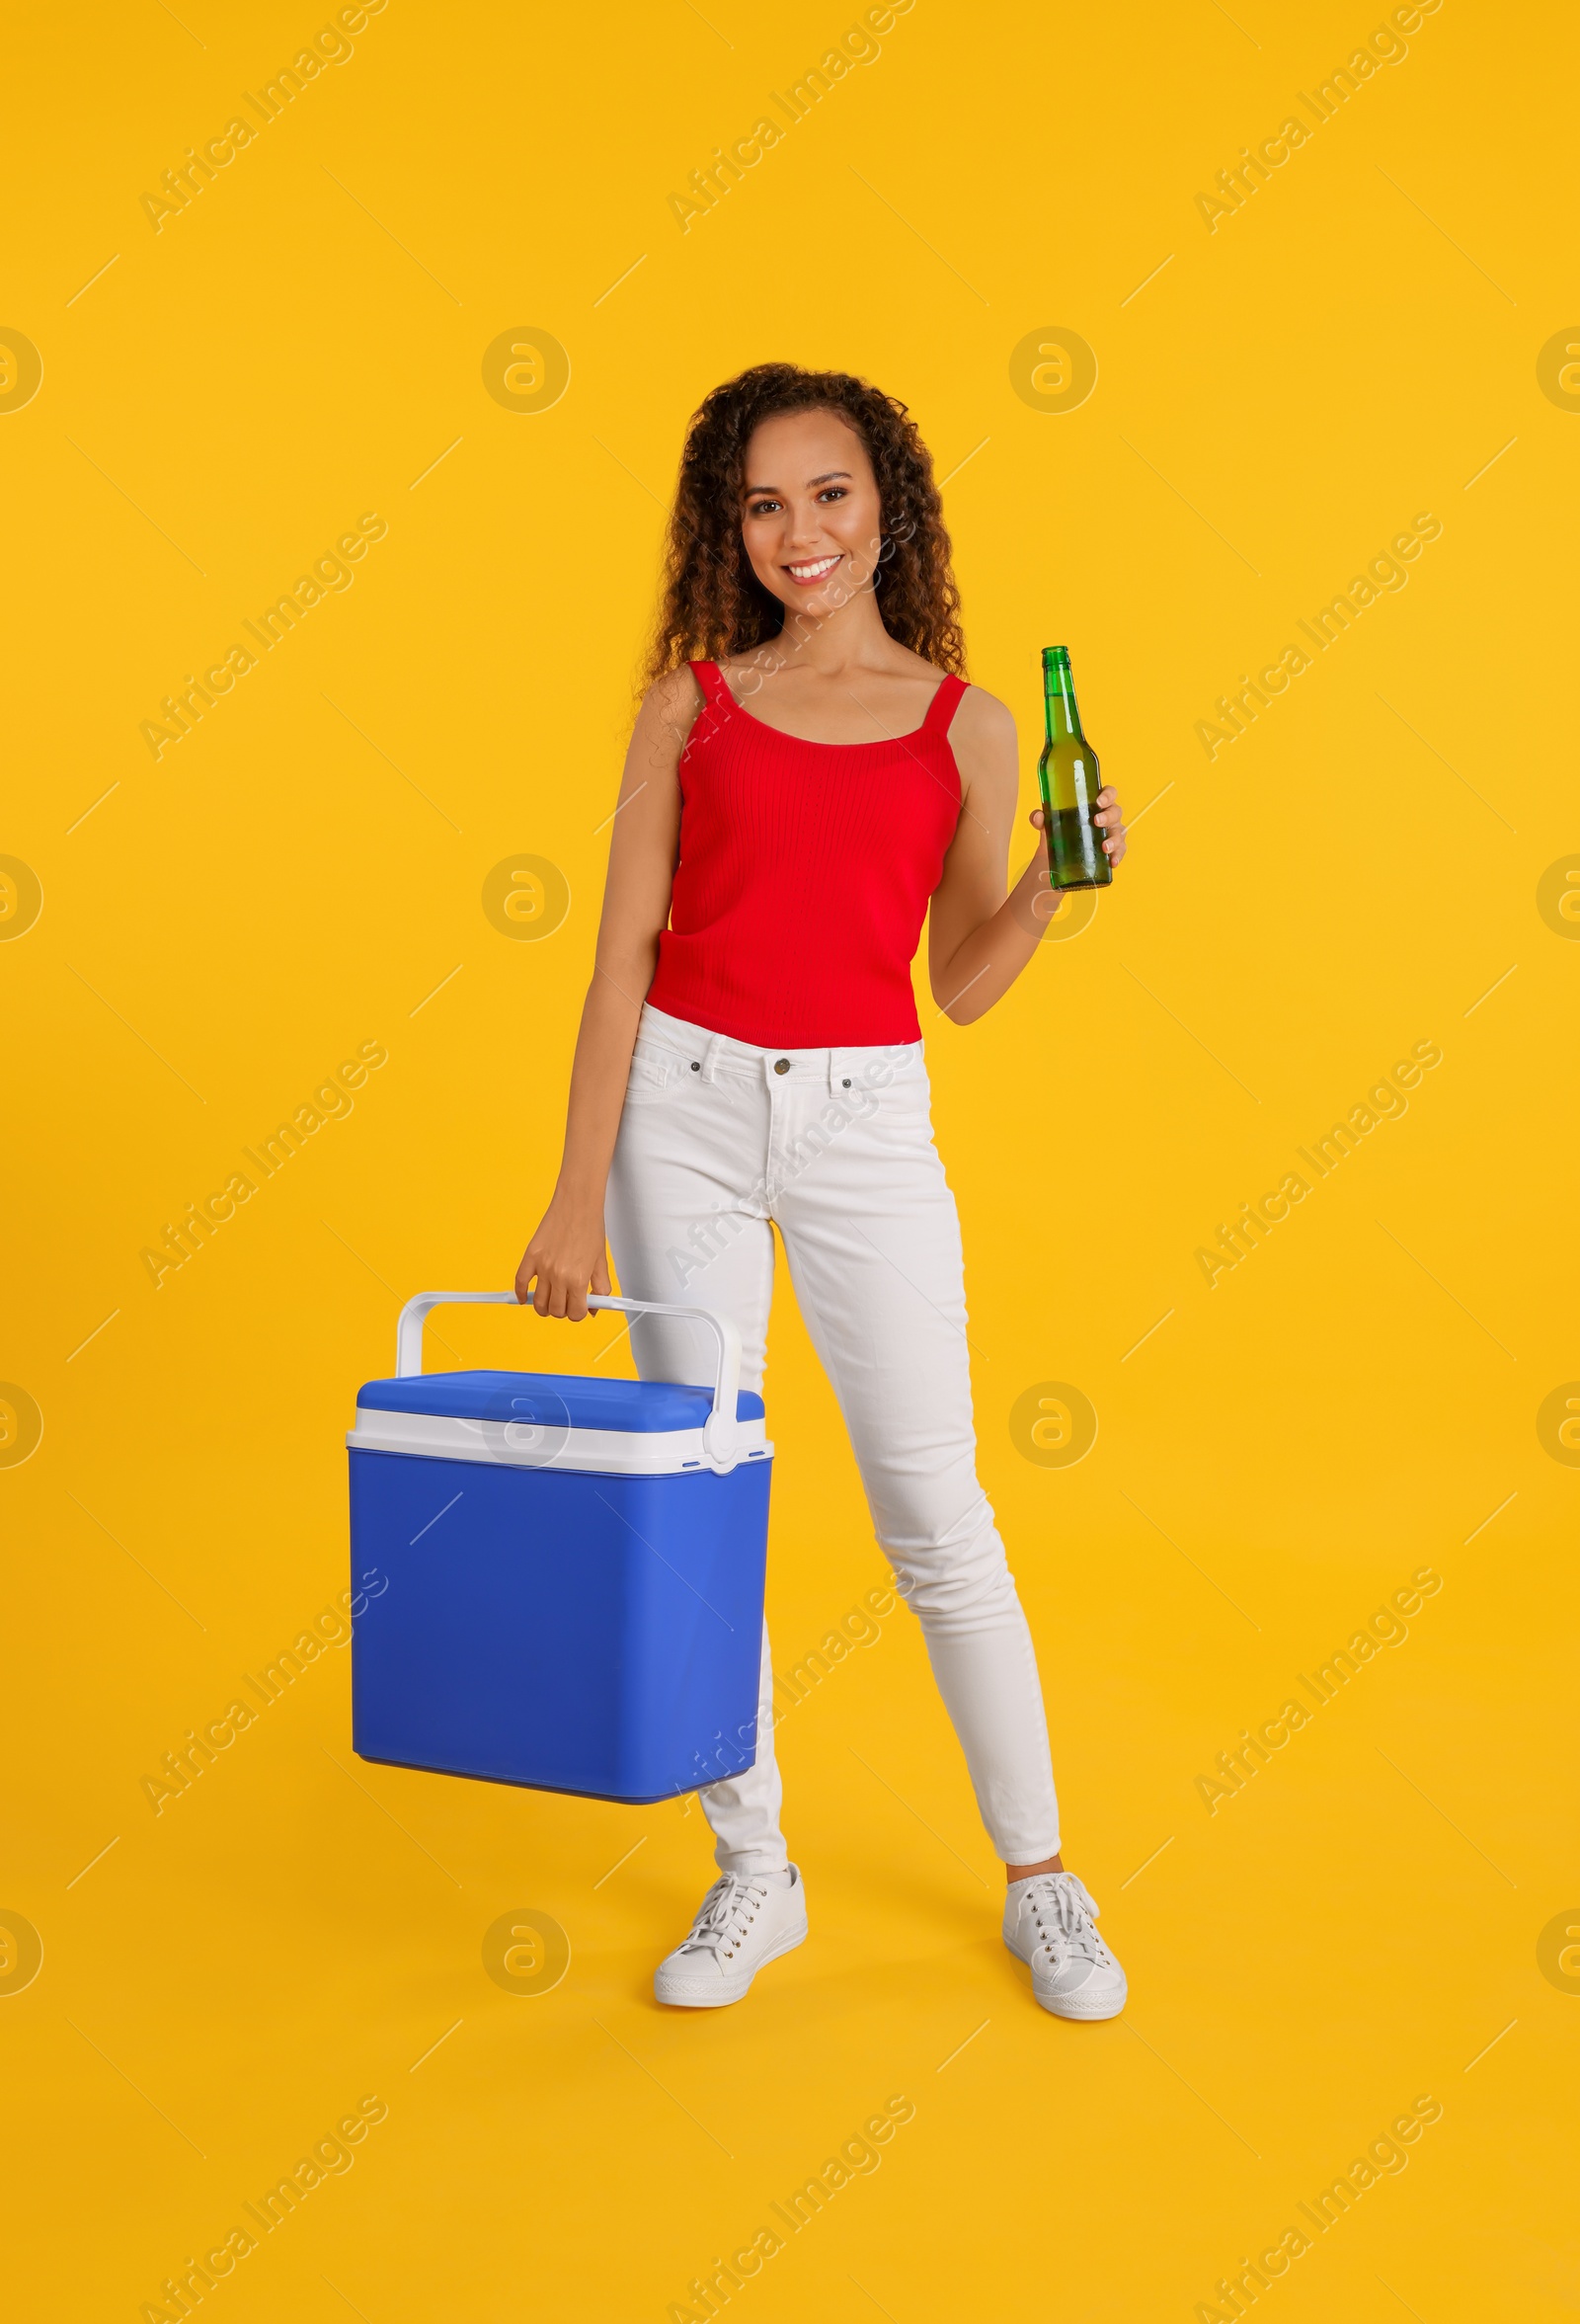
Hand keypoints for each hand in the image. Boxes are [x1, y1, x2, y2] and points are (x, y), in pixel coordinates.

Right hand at [514, 1196, 611, 1320]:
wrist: (578, 1204)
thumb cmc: (591, 1229)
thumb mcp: (601, 1262)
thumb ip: (600, 1289)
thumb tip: (594, 1310)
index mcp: (579, 1279)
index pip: (575, 1313)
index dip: (578, 1314)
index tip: (579, 1308)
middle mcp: (559, 1275)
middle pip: (555, 1311)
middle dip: (562, 1311)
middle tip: (566, 1302)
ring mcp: (542, 1266)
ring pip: (538, 1302)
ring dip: (544, 1307)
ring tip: (550, 1299)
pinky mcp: (531, 1256)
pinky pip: (520, 1282)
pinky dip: (521, 1294)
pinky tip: (525, 1298)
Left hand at [1028, 792, 1125, 868]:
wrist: (1056, 859)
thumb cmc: (1058, 833)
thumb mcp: (1048, 826)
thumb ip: (1039, 819)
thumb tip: (1037, 816)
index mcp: (1095, 804)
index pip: (1108, 793)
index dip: (1108, 795)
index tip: (1099, 801)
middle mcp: (1106, 817)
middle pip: (1116, 812)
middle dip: (1108, 816)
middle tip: (1096, 821)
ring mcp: (1111, 834)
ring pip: (1120, 832)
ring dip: (1115, 839)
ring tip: (1104, 847)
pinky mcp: (1111, 851)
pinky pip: (1120, 852)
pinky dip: (1118, 857)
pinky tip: (1112, 862)